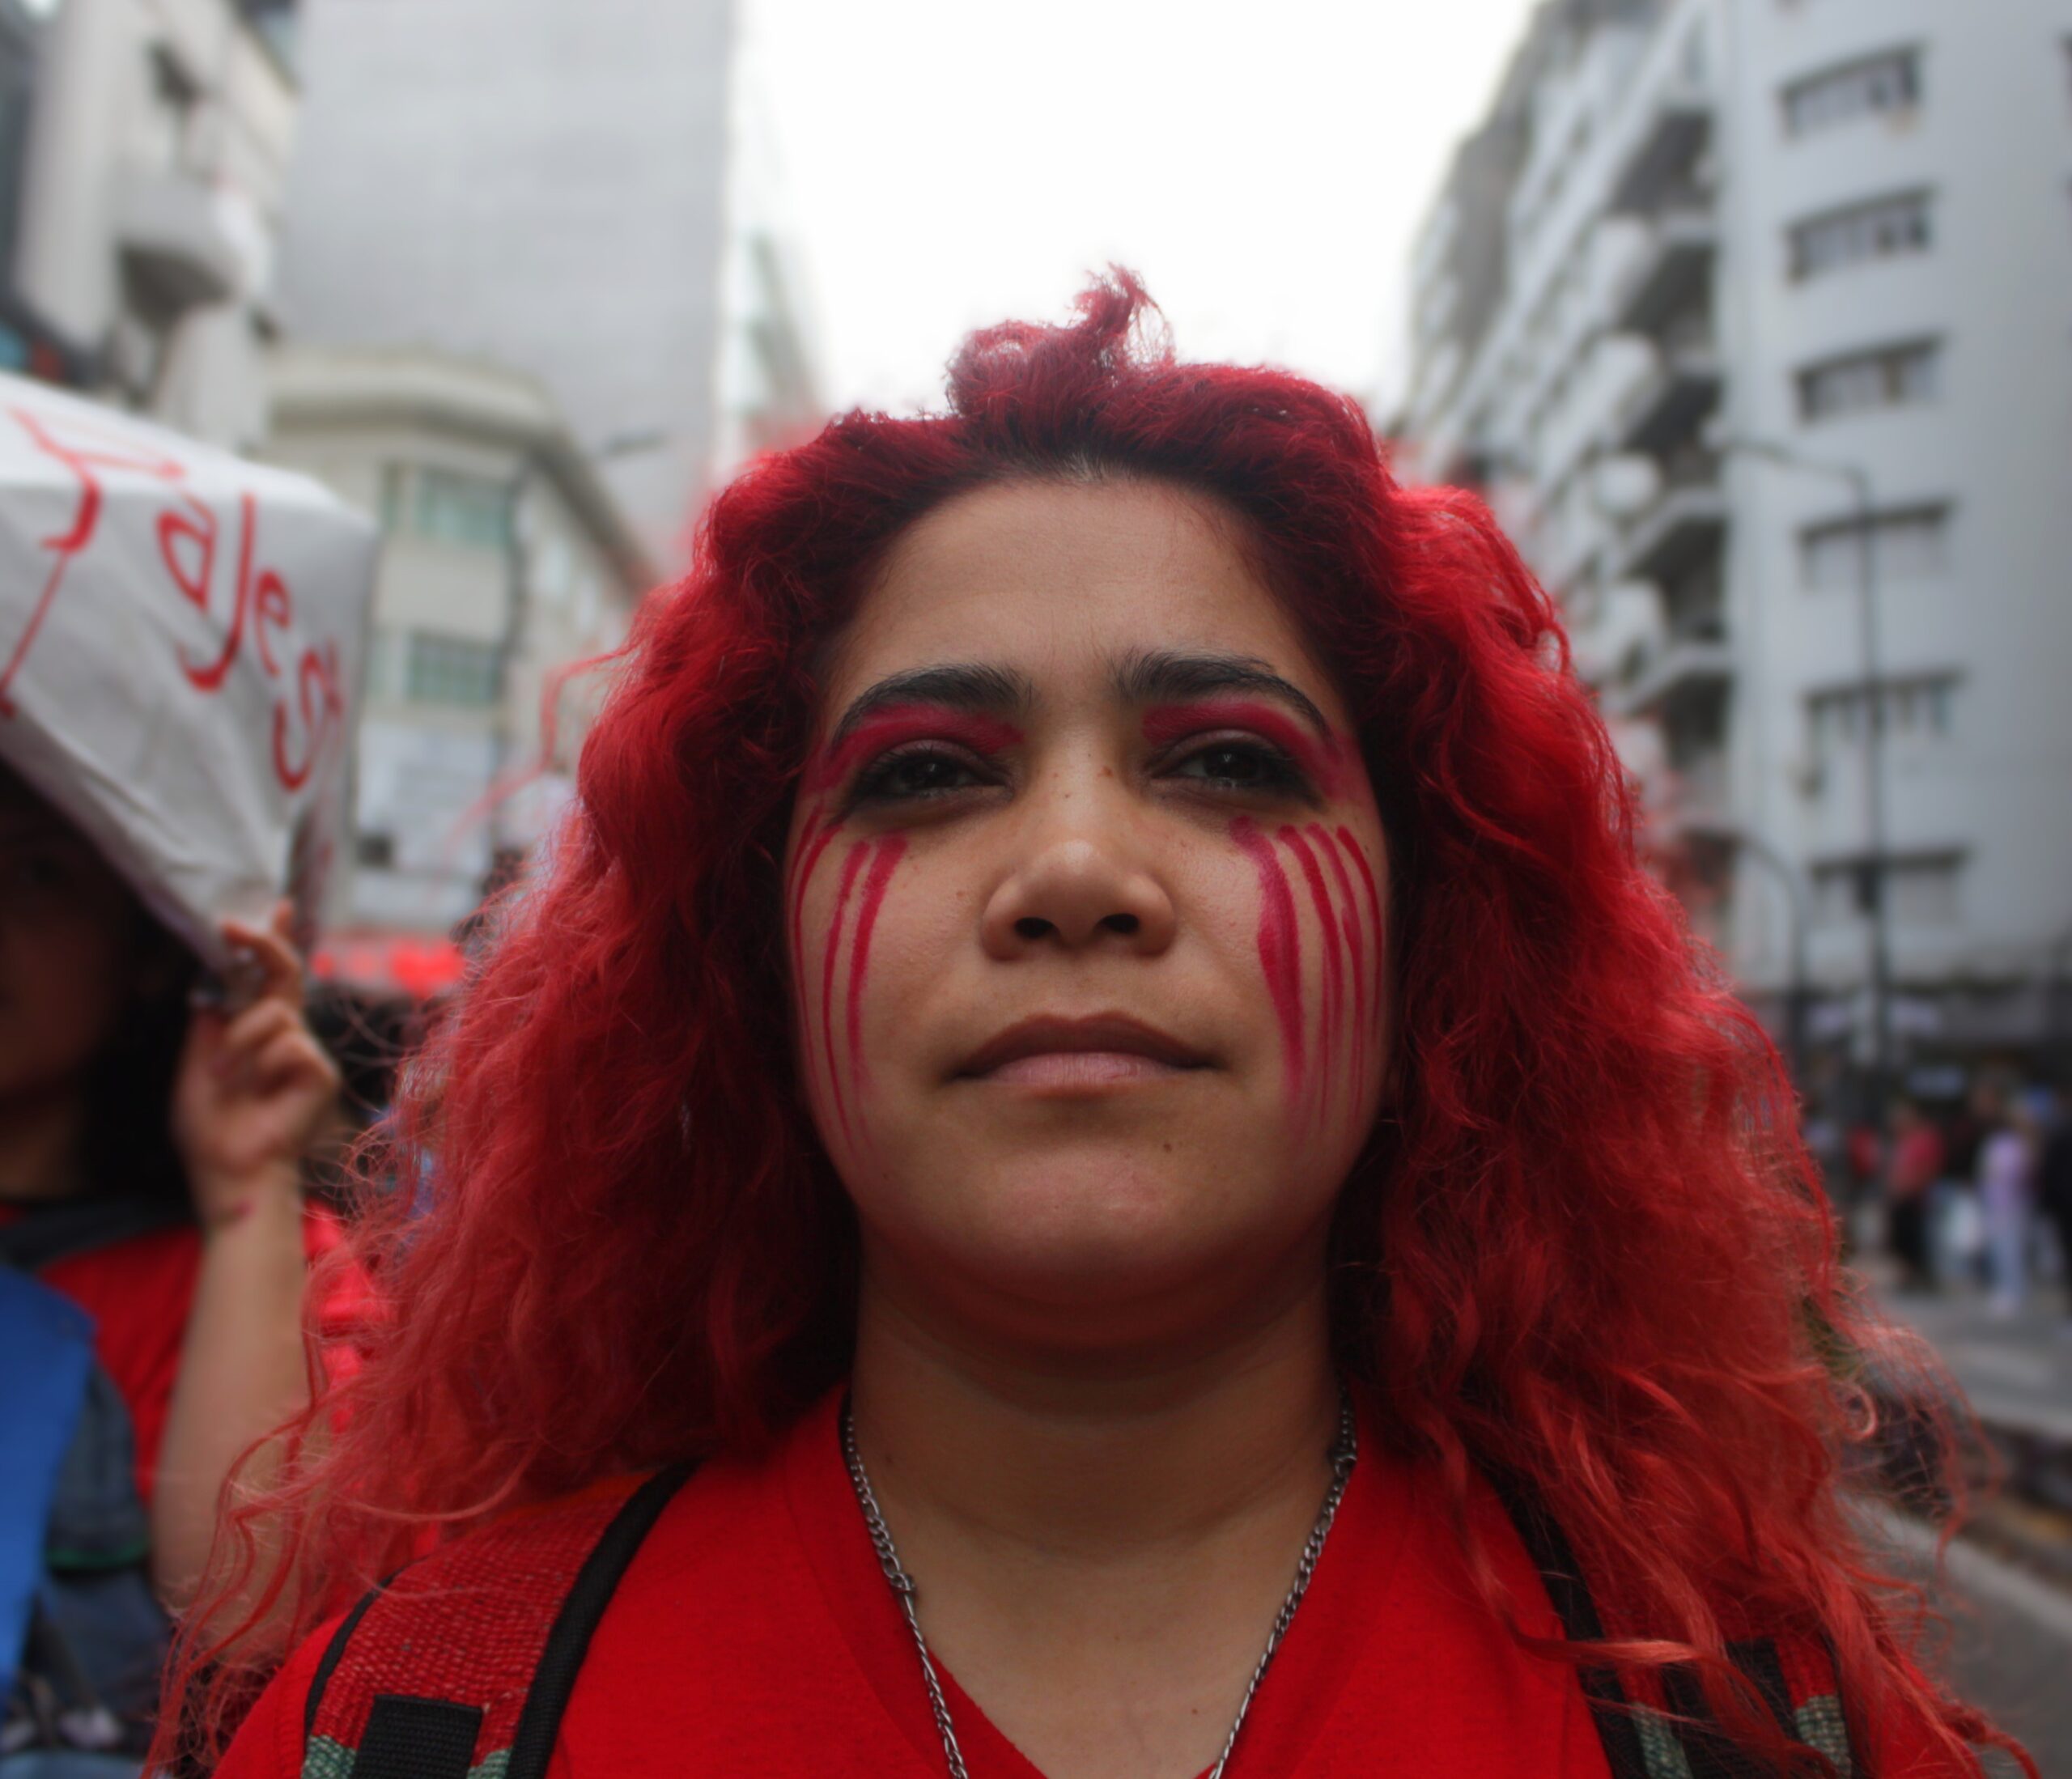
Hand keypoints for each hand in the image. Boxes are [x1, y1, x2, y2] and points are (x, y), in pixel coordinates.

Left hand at [171, 900, 339, 1225]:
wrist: (228, 1170)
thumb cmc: (210, 1128)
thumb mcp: (195, 1062)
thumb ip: (211, 1022)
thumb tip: (217, 982)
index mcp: (256, 1033)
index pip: (268, 979)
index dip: (273, 942)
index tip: (277, 907)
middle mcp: (286, 1036)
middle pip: (285, 975)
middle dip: (264, 944)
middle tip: (235, 924)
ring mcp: (305, 1054)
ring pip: (275, 1014)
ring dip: (238, 1042)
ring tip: (224, 1077)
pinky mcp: (319, 1073)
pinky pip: (290, 1044)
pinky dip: (260, 1065)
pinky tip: (257, 1092)